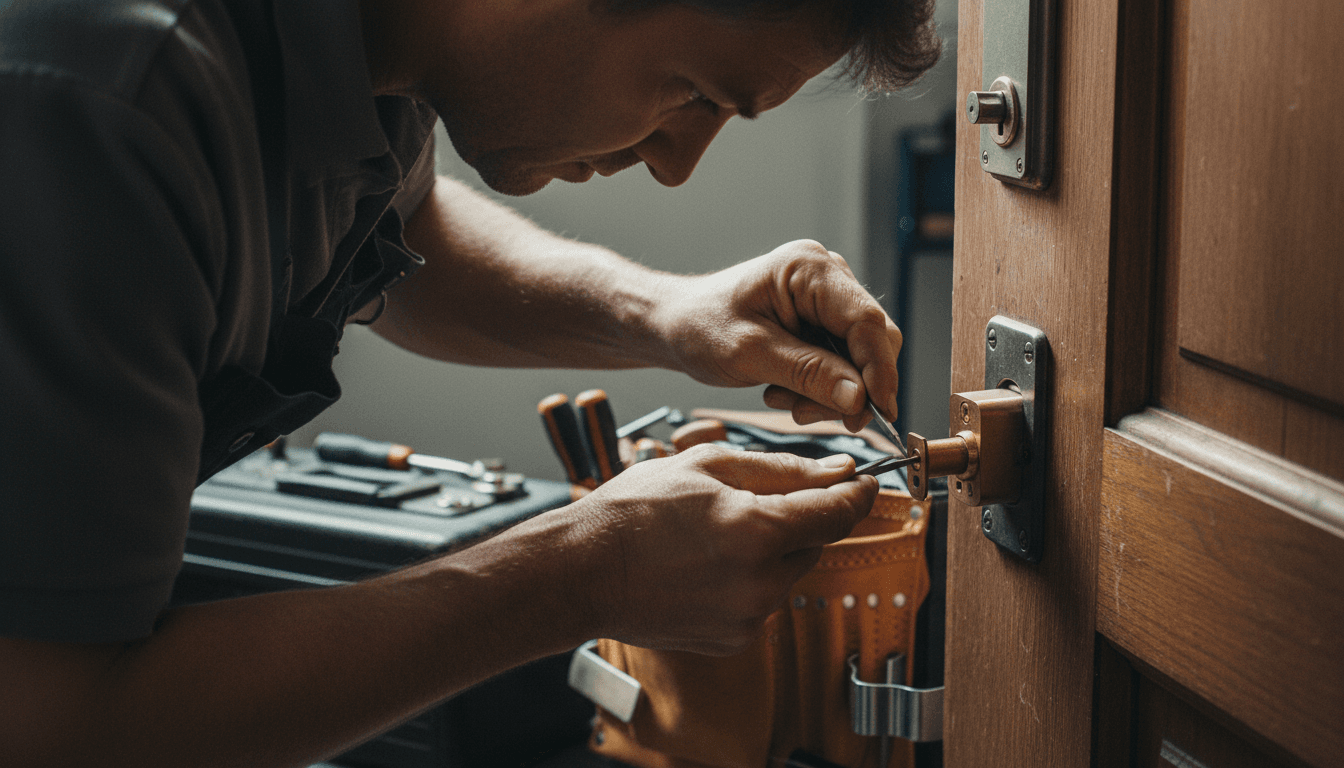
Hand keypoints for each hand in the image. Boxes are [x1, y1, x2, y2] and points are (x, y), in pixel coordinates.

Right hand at [561, 446, 876, 654]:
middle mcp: (761, 583)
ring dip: (771, 550)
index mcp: (758, 532)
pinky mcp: (734, 639)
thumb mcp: (708, 465)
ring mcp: (748, 617)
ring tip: (714, 533)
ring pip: (788, 573)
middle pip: (815, 543)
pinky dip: (748, 579)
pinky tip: (705, 565)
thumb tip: (838, 470)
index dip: (857, 492)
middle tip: (752, 499)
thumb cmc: (633, 512)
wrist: (582, 572)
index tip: (862, 481)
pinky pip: (762, 600)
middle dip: (798, 518)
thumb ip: (783, 469)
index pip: (838, 512)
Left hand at [655, 240, 901, 430]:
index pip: (866, 322)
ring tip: (781, 399)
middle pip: (872, 341)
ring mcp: (827, 298)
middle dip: (850, 386)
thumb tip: (859, 398)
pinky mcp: (821, 320)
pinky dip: (820, 386)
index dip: (879, 371)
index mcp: (809, 268)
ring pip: (860, 357)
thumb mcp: (750, 354)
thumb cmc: (701, 327)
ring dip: (829, 391)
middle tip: (807, 414)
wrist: (676, 325)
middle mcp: (827, 276)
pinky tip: (784, 391)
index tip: (880, 412)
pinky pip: (842, 361)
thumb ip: (807, 373)